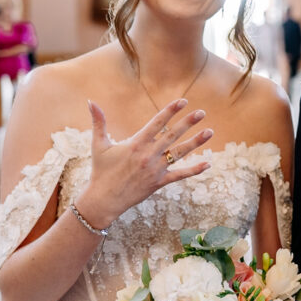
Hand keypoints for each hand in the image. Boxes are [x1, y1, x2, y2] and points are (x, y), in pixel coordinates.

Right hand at [76, 98, 211, 227]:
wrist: (103, 199)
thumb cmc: (100, 171)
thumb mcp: (98, 145)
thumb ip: (98, 122)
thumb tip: (90, 101)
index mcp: (136, 143)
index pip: (157, 123)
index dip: (171, 111)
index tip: (183, 101)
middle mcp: (148, 155)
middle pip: (172, 135)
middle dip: (188, 123)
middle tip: (201, 112)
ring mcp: (155, 169)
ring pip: (179, 153)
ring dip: (196, 142)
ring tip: (210, 131)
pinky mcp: (159, 182)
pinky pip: (180, 175)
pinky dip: (194, 170)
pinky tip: (208, 163)